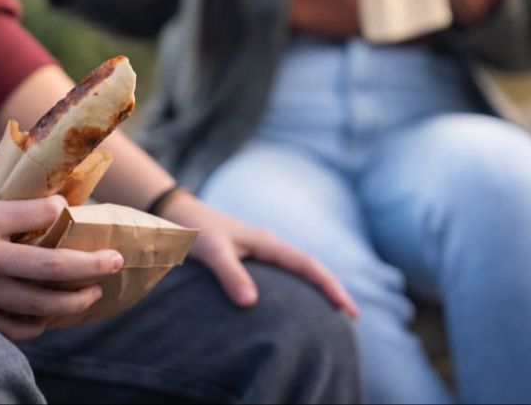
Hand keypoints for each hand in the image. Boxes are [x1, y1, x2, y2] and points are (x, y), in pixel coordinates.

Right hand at [0, 149, 123, 340]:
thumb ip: (7, 162)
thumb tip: (50, 160)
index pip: (41, 216)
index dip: (64, 211)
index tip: (72, 209)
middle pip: (50, 270)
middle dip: (91, 266)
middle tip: (116, 261)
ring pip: (36, 306)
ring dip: (72, 302)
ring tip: (94, 292)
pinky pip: (10, 326)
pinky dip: (37, 324)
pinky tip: (53, 314)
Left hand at [160, 191, 358, 316]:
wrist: (179, 214)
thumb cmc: (195, 231)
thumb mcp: (212, 252)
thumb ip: (230, 275)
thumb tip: (251, 304)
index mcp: (267, 243)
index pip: (308, 265)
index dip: (330, 287)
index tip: (348, 310)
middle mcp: (269, 245)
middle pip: (309, 268)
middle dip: (331, 289)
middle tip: (351, 317)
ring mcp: (261, 250)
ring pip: (297, 270)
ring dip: (315, 289)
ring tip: (331, 314)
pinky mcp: (251, 257)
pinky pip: (282, 274)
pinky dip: (296, 288)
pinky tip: (294, 305)